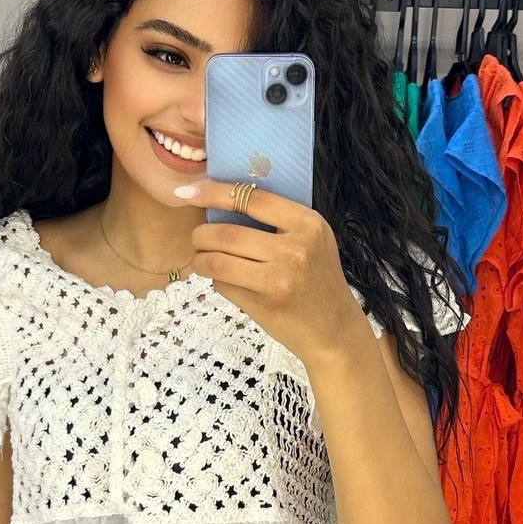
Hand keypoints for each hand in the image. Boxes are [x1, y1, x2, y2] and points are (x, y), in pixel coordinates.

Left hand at [179, 178, 367, 364]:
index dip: (213, 192)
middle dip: (200, 235)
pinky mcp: (266, 302)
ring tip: (202, 261)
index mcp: (308, 223)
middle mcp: (295, 248)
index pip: (250, 197)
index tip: (188, 192)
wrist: (334, 330)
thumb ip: (277, 222)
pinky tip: (226, 281)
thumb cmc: (317, 282)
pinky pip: (223, 284)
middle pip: (226, 233)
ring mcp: (280, 277)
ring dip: (200, 260)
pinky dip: (216, 280)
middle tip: (197, 239)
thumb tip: (221, 203)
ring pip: (217, 260)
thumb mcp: (311, 242)